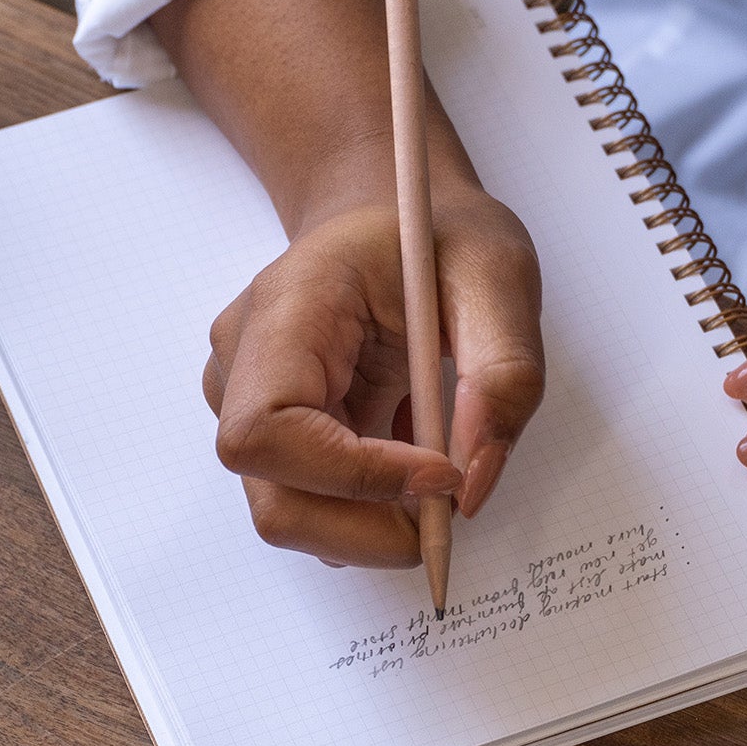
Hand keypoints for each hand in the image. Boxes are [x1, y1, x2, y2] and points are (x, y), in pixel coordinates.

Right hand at [203, 188, 544, 566]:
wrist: (388, 216)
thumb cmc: (431, 236)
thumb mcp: (498, 276)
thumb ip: (504, 375)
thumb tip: (471, 486)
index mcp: (286, 308)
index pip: (268, 429)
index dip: (351, 475)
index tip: (439, 471)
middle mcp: (242, 365)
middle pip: (274, 499)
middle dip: (369, 529)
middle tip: (449, 507)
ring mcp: (247, 406)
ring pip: (291, 516)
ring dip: (375, 524)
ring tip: (433, 460)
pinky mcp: (275, 438)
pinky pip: (313, 506)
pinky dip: (372, 511)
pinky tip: (407, 453)